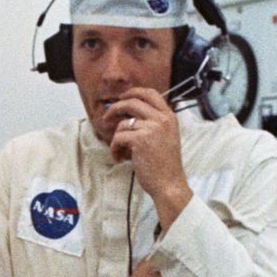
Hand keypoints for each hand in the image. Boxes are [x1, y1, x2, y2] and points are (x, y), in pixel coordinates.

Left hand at [102, 87, 191, 229]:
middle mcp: (162, 119)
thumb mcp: (166, 138)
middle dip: (115, 108)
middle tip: (106, 117)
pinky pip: (118, 138)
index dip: (133, 92)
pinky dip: (114, 149)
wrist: (169, 183)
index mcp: (169, 116)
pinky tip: (119, 158)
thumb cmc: (165, 165)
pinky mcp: (140, 139)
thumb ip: (153, 124)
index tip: (122, 98)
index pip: (150, 93)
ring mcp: (152, 128)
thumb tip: (130, 117)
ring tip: (119, 151)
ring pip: (123, 124)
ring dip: (116, 138)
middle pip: (132, 101)